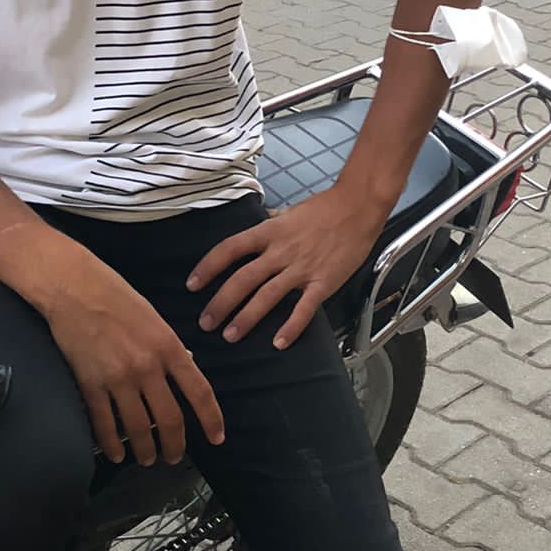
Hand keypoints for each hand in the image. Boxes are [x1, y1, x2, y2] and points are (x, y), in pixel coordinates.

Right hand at [41, 249, 223, 466]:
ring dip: (145, 450)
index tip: (216, 438)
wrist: (74, 287)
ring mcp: (117, 377)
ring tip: (148, 459)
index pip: (199, 392)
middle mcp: (147, 366)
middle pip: (169, 419)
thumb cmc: (115, 296)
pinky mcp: (90, 383)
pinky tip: (116, 453)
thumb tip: (187, 366)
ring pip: (138, 428)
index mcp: (168, 347)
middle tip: (174, 457)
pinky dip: (111, 444)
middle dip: (175, 445)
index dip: (210, 419)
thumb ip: (170, 347)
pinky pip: (104, 423)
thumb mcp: (155, 317)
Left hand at [188, 189, 385, 350]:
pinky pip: (304, 309)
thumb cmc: (323, 209)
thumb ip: (267, 232)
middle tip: (206, 323)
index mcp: (268, 232)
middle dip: (220, 303)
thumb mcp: (287, 215)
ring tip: (230, 335)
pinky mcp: (323, 282)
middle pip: (242, 279)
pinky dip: (291, 327)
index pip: (229, 249)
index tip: (192, 285)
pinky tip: (279, 343)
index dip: (208, 268)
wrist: (358, 207)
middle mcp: (280, 251)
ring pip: (267, 296)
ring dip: (246, 318)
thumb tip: (249, 243)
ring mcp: (301, 269)